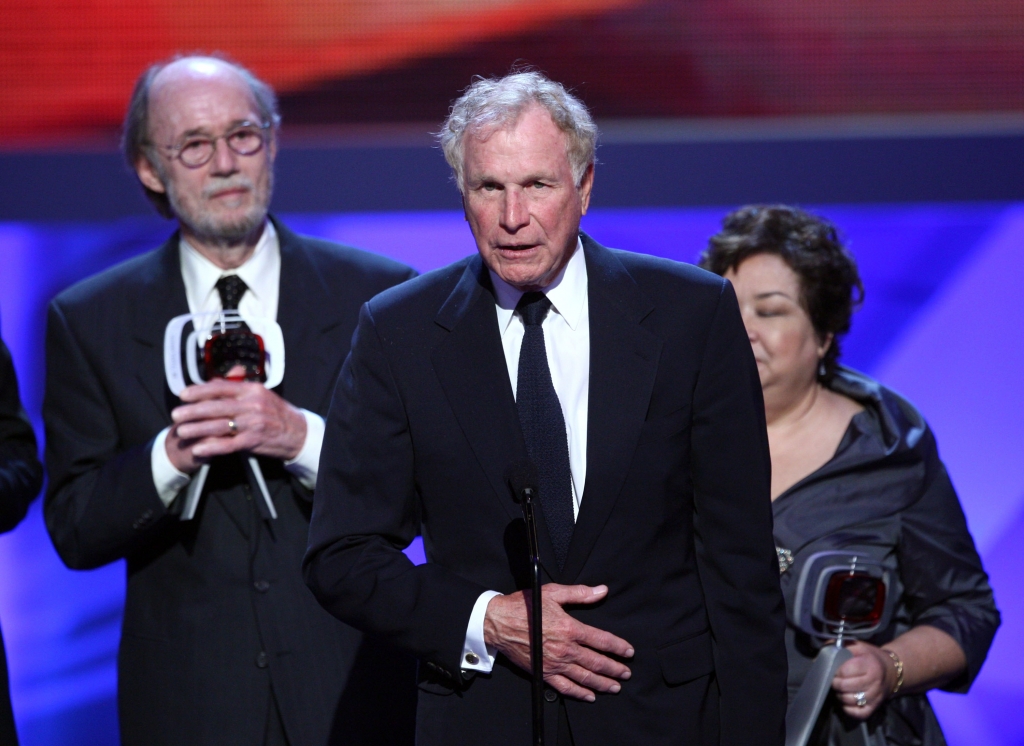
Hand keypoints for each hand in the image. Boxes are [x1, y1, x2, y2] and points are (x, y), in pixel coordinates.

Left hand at [166, 376, 306, 472]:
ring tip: (181, 431)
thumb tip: (217, 381)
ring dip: (197, 429)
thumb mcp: (261, 395)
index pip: (221, 387)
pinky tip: (199, 448)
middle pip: (216, 407)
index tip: (183, 394)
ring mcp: (253, 423)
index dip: (199, 390)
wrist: (298, 433)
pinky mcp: (253, 441)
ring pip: (219, 426)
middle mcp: (252, 405)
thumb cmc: (277, 414)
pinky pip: (228, 444)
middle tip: (176, 414)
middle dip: (193, 411)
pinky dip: (212, 447)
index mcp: (252, 390)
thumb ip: (239, 388)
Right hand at [483, 584, 633, 701]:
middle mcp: (565, 649)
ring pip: (585, 677)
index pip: (602, 640)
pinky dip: (580, 693)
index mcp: (570, 628)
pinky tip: (590, 696)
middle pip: (597, 662)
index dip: (618, 647)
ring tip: (615, 687)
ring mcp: (554, 663)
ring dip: (602, 683)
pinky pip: (565, 687)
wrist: (497, 622)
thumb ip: (580, 593)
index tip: (629, 652)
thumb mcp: (553, 593)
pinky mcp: (543, 673)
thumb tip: (602, 590)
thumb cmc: (524, 605)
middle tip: (627, 673)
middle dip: (615, 669)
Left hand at [831, 641, 894, 718]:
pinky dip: (848, 709)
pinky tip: (845, 700)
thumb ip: (838, 648)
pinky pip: (859, 713)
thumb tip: (819, 658)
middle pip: (845, 686)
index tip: (833, 669)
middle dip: (834, 683)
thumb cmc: (870, 657)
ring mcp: (875, 696)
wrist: (891, 671)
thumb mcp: (857, 646)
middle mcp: (874, 682)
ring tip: (839, 689)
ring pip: (850, 700)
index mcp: (870, 665)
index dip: (835, 670)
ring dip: (839, 695)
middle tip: (833, 679)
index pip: (845, 671)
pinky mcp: (875, 707)